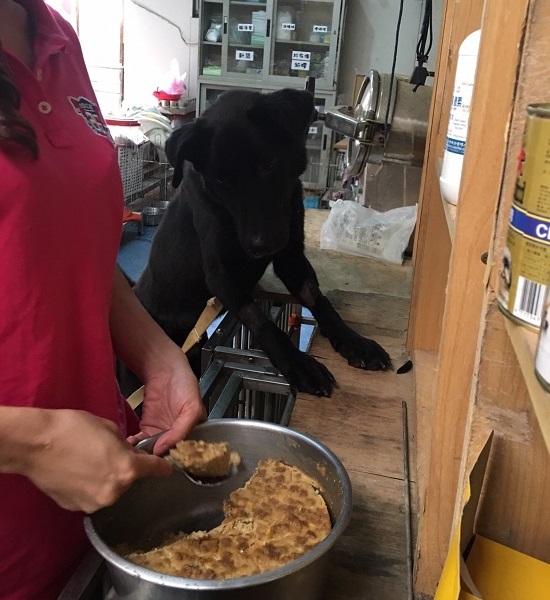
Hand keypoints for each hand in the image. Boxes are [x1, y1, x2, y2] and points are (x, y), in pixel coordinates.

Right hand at [19, 409, 171, 512]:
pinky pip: (91, 496)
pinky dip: (89, 486)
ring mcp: (94, 502)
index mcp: (128, 469)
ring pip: (110, 490)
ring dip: (107, 478)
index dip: (162, 467)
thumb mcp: (110, 429)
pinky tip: (77, 472)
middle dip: (125, 468)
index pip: (155, 470)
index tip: (166, 468)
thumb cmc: (74, 429)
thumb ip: (125, 445)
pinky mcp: (76, 507)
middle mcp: (115, 491)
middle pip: (129, 480)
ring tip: (89, 461)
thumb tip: (129, 452)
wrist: (36, 443)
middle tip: (109, 454)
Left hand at [127, 351, 206, 454]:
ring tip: (137, 455)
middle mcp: (179, 434)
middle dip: (158, 459)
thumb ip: (181, 431)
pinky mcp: (148, 427)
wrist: (164, 369)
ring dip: (145, 453)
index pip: (187, 452)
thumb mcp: (192, 408)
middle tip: (147, 463)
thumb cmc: (185, 384)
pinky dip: (136, 443)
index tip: (165, 463)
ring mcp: (163, 431)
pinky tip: (131, 444)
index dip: (177, 458)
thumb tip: (163, 450)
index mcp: (195, 432)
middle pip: (169, 453)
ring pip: (154, 449)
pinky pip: (142, 440)